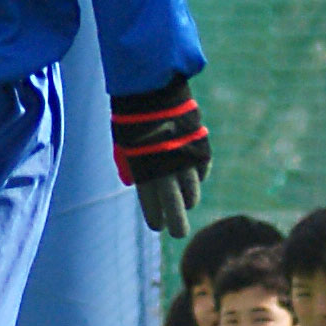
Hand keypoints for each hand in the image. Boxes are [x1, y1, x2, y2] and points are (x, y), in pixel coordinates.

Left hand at [111, 78, 210, 238]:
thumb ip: (130, 166)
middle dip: (176, 221)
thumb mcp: (124, 145)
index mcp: (144, 171)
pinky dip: (198, 175)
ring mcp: (186, 159)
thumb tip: (134, 184)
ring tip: (187, 204)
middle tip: (179, 234)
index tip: (158, 227)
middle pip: (174, 204)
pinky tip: (195, 179)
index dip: (155, 216)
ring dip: (189, 199)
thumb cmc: (133, 118)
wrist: (153, 91)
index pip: (150, 202)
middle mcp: (167, 169)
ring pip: (191, 189)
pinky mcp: (200, 148)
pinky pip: (201, 168)